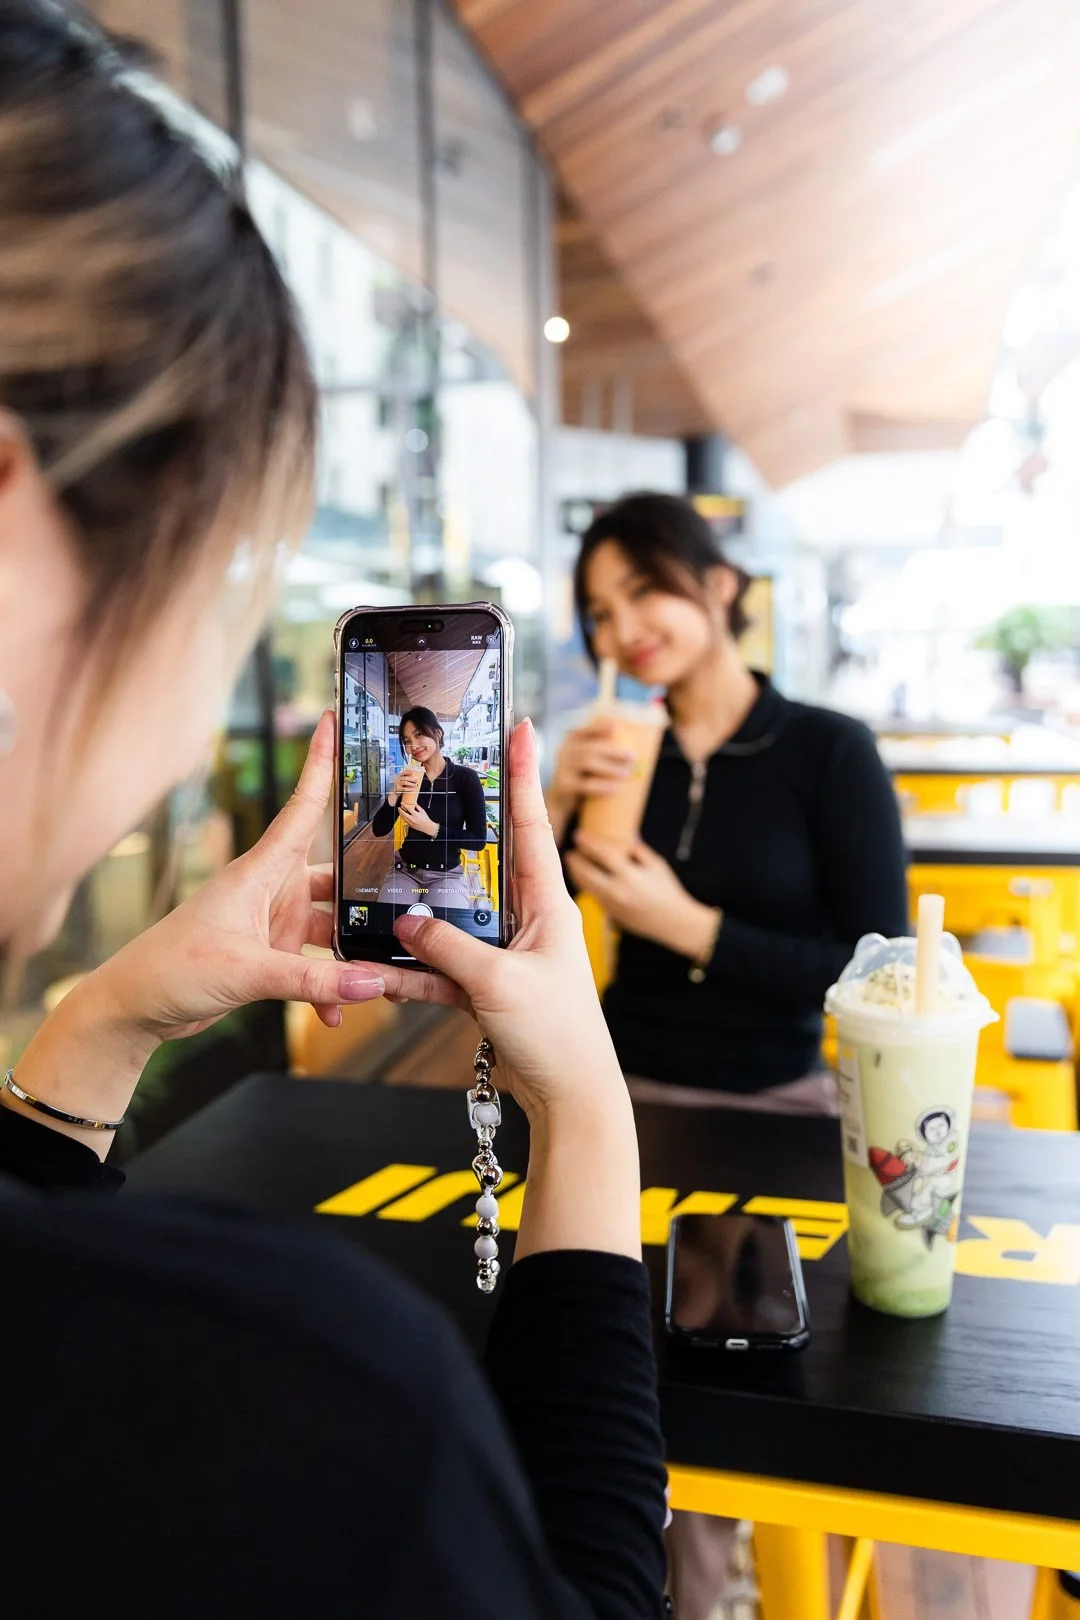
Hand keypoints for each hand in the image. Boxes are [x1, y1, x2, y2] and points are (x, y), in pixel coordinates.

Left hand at [8, 710, 387, 1152]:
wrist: (135, 1008)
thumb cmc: (172, 969)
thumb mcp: (248, 972)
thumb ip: (314, 980)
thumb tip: (372, 983)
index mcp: (261, 872)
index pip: (303, 809)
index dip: (320, 764)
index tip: (335, 720)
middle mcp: (272, 890)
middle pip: (336, 874)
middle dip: (369, 887)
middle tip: (408, 894)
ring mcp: (273, 922)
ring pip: (331, 925)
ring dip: (352, 951)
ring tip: (380, 973)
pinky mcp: (271, 953)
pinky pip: (316, 964)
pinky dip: (328, 986)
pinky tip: (334, 1011)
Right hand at [381, 720, 627, 1121]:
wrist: (569, 1096)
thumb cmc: (557, 1034)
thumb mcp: (499, 984)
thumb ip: (448, 949)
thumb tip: (403, 923)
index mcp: (549, 903)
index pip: (534, 823)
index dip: (524, 773)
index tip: (522, 724)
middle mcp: (529, 919)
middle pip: (485, 862)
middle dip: (455, 831)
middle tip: (431, 785)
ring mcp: (506, 952)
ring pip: (452, 919)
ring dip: (418, 918)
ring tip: (378, 893)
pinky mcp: (487, 985)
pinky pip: (442, 965)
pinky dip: (413, 970)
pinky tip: (378, 971)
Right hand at [389, 765, 419, 804]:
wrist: (395, 792)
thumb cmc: (401, 785)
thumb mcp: (402, 780)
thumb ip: (406, 777)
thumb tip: (415, 776)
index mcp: (399, 776)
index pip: (404, 772)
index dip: (408, 772)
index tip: (413, 773)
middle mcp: (397, 779)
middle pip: (405, 778)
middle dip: (411, 779)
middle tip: (416, 781)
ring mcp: (397, 784)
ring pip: (405, 782)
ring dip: (411, 784)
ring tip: (415, 785)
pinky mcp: (398, 789)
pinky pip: (404, 788)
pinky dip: (409, 789)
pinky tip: (412, 789)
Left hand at [399, 803, 438, 837]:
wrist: (427, 827)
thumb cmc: (426, 819)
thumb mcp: (422, 811)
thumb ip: (418, 807)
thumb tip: (414, 803)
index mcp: (416, 815)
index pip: (408, 808)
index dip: (404, 805)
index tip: (402, 803)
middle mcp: (412, 819)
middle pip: (403, 814)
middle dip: (400, 810)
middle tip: (399, 808)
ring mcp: (411, 823)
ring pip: (403, 818)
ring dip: (401, 814)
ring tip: (400, 811)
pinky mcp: (410, 825)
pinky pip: (405, 821)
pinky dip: (404, 818)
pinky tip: (404, 816)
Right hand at [550, 718, 634, 807]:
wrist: (561, 800)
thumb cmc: (581, 776)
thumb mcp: (586, 760)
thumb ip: (601, 751)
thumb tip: (633, 751)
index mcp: (571, 741)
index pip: (584, 730)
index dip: (598, 728)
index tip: (614, 727)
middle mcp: (564, 751)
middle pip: (589, 748)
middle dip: (612, 751)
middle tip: (632, 757)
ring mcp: (562, 768)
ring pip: (587, 762)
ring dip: (610, 767)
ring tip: (626, 773)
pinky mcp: (564, 786)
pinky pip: (585, 785)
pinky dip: (602, 786)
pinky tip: (616, 789)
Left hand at [565, 831, 717, 958]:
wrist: (673, 922)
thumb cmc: (667, 890)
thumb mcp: (657, 865)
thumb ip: (639, 850)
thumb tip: (625, 836)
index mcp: (630, 875)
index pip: (603, 854)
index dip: (588, 843)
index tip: (578, 835)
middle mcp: (617, 890)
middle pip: (586, 873)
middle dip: (575, 862)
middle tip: (569, 852)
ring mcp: (612, 905)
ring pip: (586, 888)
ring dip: (576, 875)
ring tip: (572, 865)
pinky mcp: (611, 915)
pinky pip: (593, 897)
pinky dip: (587, 887)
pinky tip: (584, 879)